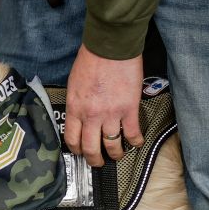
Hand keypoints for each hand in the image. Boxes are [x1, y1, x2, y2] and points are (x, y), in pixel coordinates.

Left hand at [63, 46, 144, 165]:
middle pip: (90, 148)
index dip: (76, 150)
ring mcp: (111, 114)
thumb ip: (77, 102)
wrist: (111, 47)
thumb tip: (80, 115)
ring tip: (118, 155)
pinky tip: (136, 143)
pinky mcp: (129, 109)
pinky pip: (132, 133)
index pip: (72, 138)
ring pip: (112, 145)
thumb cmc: (91, 59)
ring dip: (115, 154)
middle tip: (98, 162)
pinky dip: (135, 141)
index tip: (80, 152)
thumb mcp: (74, 83)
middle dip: (94, 160)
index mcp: (75, 108)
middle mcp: (91, 115)